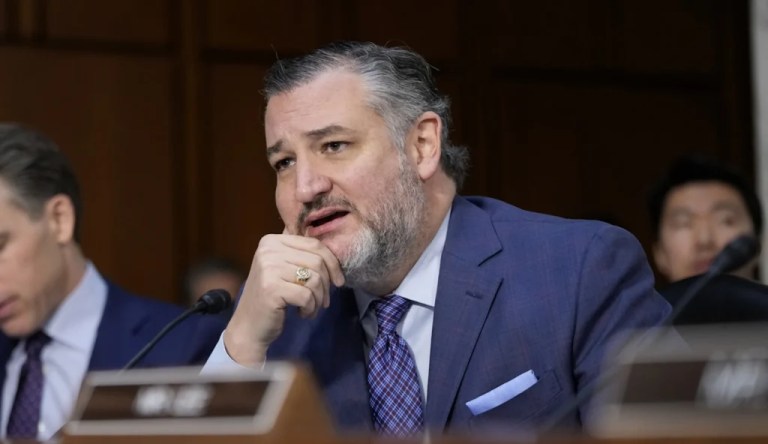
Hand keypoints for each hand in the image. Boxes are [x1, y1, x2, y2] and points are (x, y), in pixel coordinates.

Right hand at [223, 233, 344, 366]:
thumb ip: (303, 256)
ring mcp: (268, 268)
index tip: (338, 281)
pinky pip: (307, 296)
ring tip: (311, 308)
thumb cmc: (272, 298)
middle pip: (317, 261)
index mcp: (272, 241)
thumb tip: (336, 253)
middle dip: (326, 285)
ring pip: (314, 279)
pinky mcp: (271, 288)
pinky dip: (310, 308)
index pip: (314, 244)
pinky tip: (302, 314)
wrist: (248, 327)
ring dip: (319, 299)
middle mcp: (268, 250)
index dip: (333, 263)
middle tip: (323, 301)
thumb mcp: (285, 270)